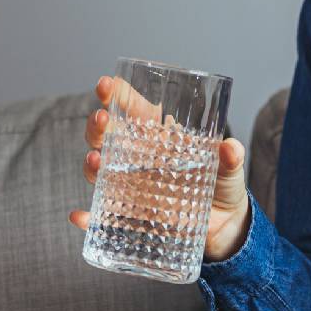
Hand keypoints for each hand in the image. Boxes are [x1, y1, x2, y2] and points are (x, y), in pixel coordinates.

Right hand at [67, 75, 252, 262]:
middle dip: (98, 125)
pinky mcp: (132, 214)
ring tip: (97, 160)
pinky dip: (88, 217)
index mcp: (161, 137)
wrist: (223, 226)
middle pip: (108, 136)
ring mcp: (132, 185)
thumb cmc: (222, 186)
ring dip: (92, 163)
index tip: (107, 84)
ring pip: (100, 169)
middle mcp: (140, 158)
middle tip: (102, 118)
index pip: (134, 109)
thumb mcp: (229, 169)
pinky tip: (80, 216)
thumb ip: (230, 158)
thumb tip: (230, 147)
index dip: (117, 95)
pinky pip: (103, 215)